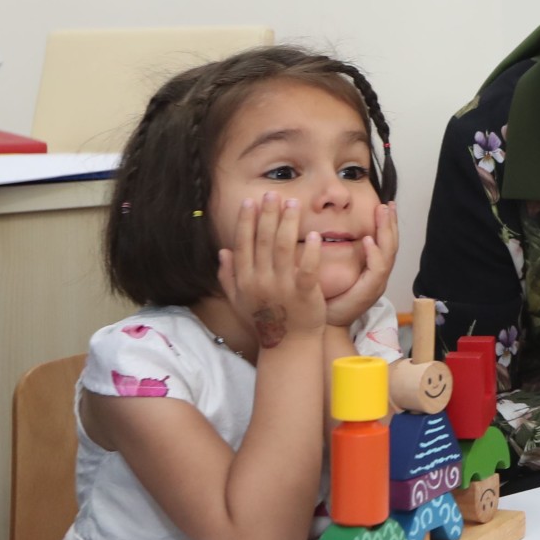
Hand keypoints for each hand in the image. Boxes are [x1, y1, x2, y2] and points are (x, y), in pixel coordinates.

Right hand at [216, 193, 325, 349]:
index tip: (250, 201)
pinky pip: (306, 268)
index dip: (246, 222)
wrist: (288, 346)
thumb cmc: (264, 322)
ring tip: (293, 204)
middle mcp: (260, 282)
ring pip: (283, 248)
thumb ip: (228, 277)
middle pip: (262, 241)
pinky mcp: (303, 293)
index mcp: (245, 281)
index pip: (243, 244)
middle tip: (273, 193)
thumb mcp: (239, 301)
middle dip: (267, 215)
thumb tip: (223, 252)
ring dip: (287, 224)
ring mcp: (282, 288)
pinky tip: (316, 234)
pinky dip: (310, 250)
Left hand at [322, 202, 397, 327]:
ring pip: (389, 254)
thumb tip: (326, 230)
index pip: (384, 243)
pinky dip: (374, 254)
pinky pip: (377, 270)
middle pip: (392, 245)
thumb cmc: (327, 299)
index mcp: (372, 271)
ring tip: (382, 213)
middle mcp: (378, 276)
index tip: (384, 205)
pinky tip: (367, 240)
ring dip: (386, 232)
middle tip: (388, 204)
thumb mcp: (334, 271)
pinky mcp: (369, 292)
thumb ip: (338, 254)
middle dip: (391, 223)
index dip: (386, 225)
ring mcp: (377, 284)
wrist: (325, 326)